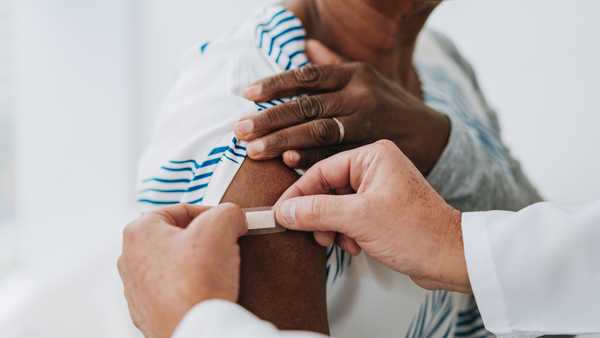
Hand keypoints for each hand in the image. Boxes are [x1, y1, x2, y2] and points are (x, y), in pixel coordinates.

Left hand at [117, 203, 247, 337]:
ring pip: (176, 264)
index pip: (180, 210)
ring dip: (198, 265)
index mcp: (139, 231)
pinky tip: (207, 292)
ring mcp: (137, 289)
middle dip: (203, 241)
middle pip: (177, 238)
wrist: (194, 331)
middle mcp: (130, 259)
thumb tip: (233, 217)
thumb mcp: (221, 226)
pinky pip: (175, 291)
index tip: (227, 224)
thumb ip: (228, 211)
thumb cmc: (196, 282)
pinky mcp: (148, 312)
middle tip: (224, 247)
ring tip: (217, 272)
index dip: (210, 214)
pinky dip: (192, 289)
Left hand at [235, 40, 449, 173]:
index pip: (307, 76)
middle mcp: (360, 96)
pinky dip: (311, 159)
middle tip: (240, 130)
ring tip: (253, 150)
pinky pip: (336, 155)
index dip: (274, 84)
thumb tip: (304, 44)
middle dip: (270, 118)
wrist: (432, 135)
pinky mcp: (371, 150)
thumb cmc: (390, 104)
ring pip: (318, 131)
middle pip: (307, 105)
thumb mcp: (367, 78)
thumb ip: (333, 64)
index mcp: (355, 74)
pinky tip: (288, 163)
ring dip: (283, 141)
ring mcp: (367, 124)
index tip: (246, 94)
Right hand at [274, 140, 469, 292]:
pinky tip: (355, 246)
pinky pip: (350, 216)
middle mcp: (376, 168)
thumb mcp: (359, 219)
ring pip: (336, 205)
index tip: (281, 212)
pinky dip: (346, 232)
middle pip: (327, 188)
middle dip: (319, 215)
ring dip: (332, 227)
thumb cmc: (417, 232)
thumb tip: (285, 210)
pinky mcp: (381, 209)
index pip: (321, 170)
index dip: (299, 194)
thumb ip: (317, 211)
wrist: (451, 259)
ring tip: (340, 242)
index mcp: (373, 157)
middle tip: (314, 233)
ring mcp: (379, 189)